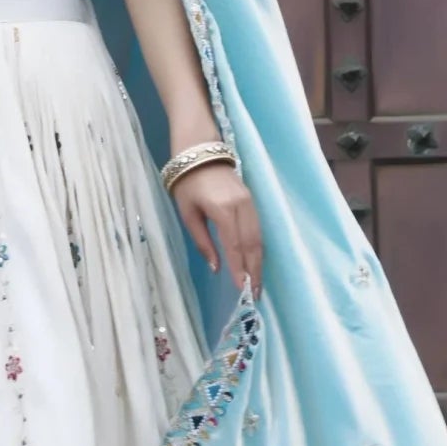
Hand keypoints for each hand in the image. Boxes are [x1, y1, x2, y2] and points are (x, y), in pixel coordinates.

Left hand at [172, 162, 262, 295]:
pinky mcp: (252, 201)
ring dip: (258, 261)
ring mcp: (250, 202)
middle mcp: (241, 206)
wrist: (200, 151)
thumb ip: (203, 242)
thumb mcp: (188, 214)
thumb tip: (216, 267)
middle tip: (254, 294)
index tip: (241, 289)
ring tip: (256, 283)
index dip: (239, 268)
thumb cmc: (187, 183)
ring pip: (258, 237)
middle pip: (252, 244)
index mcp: (222, 209)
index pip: (234, 245)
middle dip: (254, 270)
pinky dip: (258, 248)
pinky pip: (258, 229)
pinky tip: (255, 262)